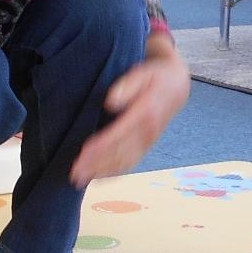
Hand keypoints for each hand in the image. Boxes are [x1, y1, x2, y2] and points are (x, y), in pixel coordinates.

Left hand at [71, 41, 190, 184]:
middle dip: (96, 164)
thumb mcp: (142, 73)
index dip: (101, 146)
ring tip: (80, 179)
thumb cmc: (155, 77)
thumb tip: (111, 102)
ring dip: (101, 172)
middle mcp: (148, 132)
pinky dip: (113, 173)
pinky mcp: (146, 146)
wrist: (177, 86)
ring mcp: (148, 142)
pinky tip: (97, 178)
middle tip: (74, 173)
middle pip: (119, 152)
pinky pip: (130, 163)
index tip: (82, 153)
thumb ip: (127, 86)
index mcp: (145, 113)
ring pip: (124, 162)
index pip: (119, 134)